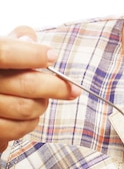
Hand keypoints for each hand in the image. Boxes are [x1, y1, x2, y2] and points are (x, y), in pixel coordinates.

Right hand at [0, 26, 79, 151]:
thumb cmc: (0, 68)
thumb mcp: (1, 47)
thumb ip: (17, 39)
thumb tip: (30, 40)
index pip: (4, 52)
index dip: (31, 55)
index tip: (53, 56)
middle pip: (25, 84)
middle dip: (55, 87)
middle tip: (71, 88)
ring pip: (27, 109)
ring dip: (43, 105)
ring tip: (43, 100)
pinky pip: (17, 129)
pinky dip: (30, 123)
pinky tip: (30, 115)